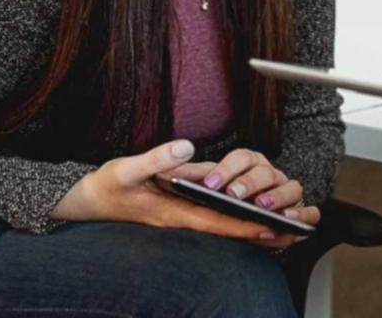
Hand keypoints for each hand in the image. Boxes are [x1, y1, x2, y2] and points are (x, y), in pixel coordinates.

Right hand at [52, 139, 315, 248]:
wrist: (87, 204)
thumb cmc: (107, 187)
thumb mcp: (127, 169)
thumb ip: (157, 158)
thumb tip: (187, 146)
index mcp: (172, 213)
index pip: (215, 222)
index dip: (244, 225)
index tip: (271, 227)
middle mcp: (182, 221)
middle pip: (228, 232)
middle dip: (260, 233)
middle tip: (294, 234)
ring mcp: (182, 221)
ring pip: (224, 230)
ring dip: (254, 231)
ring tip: (287, 231)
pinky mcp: (180, 216)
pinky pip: (214, 224)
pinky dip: (237, 225)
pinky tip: (256, 223)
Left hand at [191, 146, 318, 236]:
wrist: (239, 218)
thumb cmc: (221, 197)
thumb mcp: (204, 184)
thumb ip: (189, 175)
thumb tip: (169, 167)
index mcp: (249, 163)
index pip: (242, 157)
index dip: (227, 169)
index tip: (210, 184)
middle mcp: (270, 175)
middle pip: (266, 171)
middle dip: (250, 183)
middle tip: (233, 195)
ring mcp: (287, 193)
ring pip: (293, 187)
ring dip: (279, 196)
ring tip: (262, 206)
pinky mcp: (299, 214)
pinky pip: (310, 213)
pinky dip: (303, 215)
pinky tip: (288, 222)